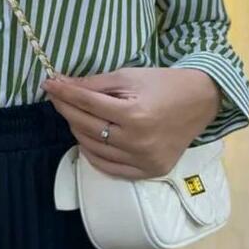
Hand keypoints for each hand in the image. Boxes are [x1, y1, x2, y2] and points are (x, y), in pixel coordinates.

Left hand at [42, 67, 221, 178]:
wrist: (200, 102)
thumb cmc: (163, 84)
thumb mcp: (128, 76)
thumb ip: (93, 84)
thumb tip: (61, 84)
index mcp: (134, 114)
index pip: (86, 103)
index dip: (64, 93)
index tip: (48, 84)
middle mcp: (137, 141)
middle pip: (86, 126)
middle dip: (66, 109)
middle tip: (57, 97)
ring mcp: (143, 160)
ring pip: (93, 148)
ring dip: (76, 129)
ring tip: (72, 114)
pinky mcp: (148, 172)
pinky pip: (109, 167)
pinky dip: (92, 154)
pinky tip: (86, 138)